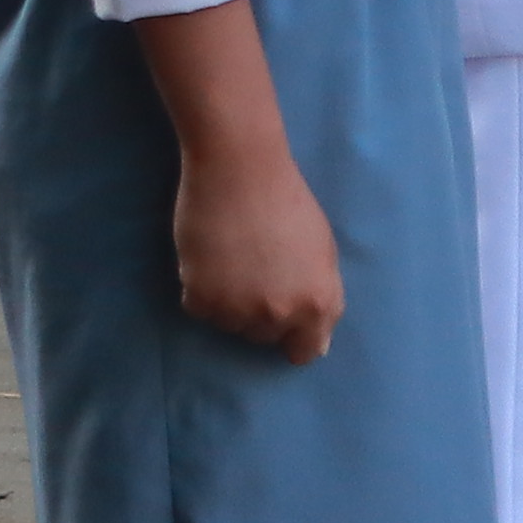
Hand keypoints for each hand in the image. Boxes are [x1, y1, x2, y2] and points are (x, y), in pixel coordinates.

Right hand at [167, 131, 341, 358]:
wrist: (239, 170)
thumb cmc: (287, 203)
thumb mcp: (323, 253)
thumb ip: (323, 300)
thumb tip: (316, 347)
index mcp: (317, 304)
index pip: (304, 352)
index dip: (292, 334)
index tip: (282, 315)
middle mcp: (279, 314)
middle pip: (263, 337)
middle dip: (258, 313)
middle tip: (252, 271)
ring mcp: (238, 309)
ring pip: (229, 325)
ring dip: (227, 302)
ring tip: (229, 261)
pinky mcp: (201, 296)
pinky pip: (199, 309)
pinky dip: (200, 289)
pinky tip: (209, 258)